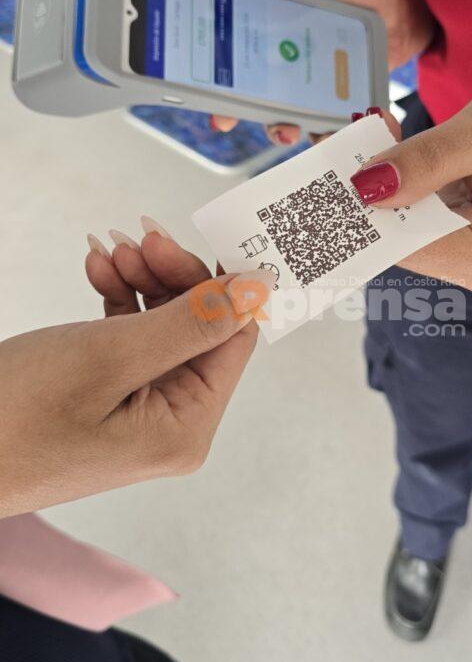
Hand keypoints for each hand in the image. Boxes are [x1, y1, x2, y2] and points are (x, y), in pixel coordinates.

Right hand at [0, 220, 273, 517]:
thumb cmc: (15, 417)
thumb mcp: (110, 358)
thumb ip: (191, 322)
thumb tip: (257, 290)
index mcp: (185, 428)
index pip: (231, 337)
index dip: (217, 280)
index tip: (190, 233)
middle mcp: (171, 427)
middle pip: (198, 329)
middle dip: (172, 275)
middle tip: (138, 235)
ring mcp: (138, 415)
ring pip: (162, 329)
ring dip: (142, 281)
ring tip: (108, 249)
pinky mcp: (106, 402)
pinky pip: (128, 342)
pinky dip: (116, 302)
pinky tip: (95, 269)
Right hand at [211, 0, 433, 144]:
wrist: (407, 4)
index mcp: (276, 37)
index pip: (241, 69)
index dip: (226, 96)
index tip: (222, 115)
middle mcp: (292, 68)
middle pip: (268, 106)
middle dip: (270, 125)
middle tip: (282, 131)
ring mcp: (319, 89)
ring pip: (303, 123)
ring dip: (310, 137)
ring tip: (326, 139)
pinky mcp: (347, 101)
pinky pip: (340, 126)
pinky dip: (346, 136)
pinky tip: (357, 136)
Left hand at [350, 80, 471, 292]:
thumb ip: (426, 160)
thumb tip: (367, 188)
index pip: (407, 245)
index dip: (364, 214)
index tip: (327, 179)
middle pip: (396, 239)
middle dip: (365, 193)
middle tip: (340, 144)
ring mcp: (461, 254)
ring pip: (395, 225)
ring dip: (373, 183)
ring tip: (366, 137)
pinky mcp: (449, 236)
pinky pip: (405, 214)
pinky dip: (390, 182)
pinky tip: (382, 149)